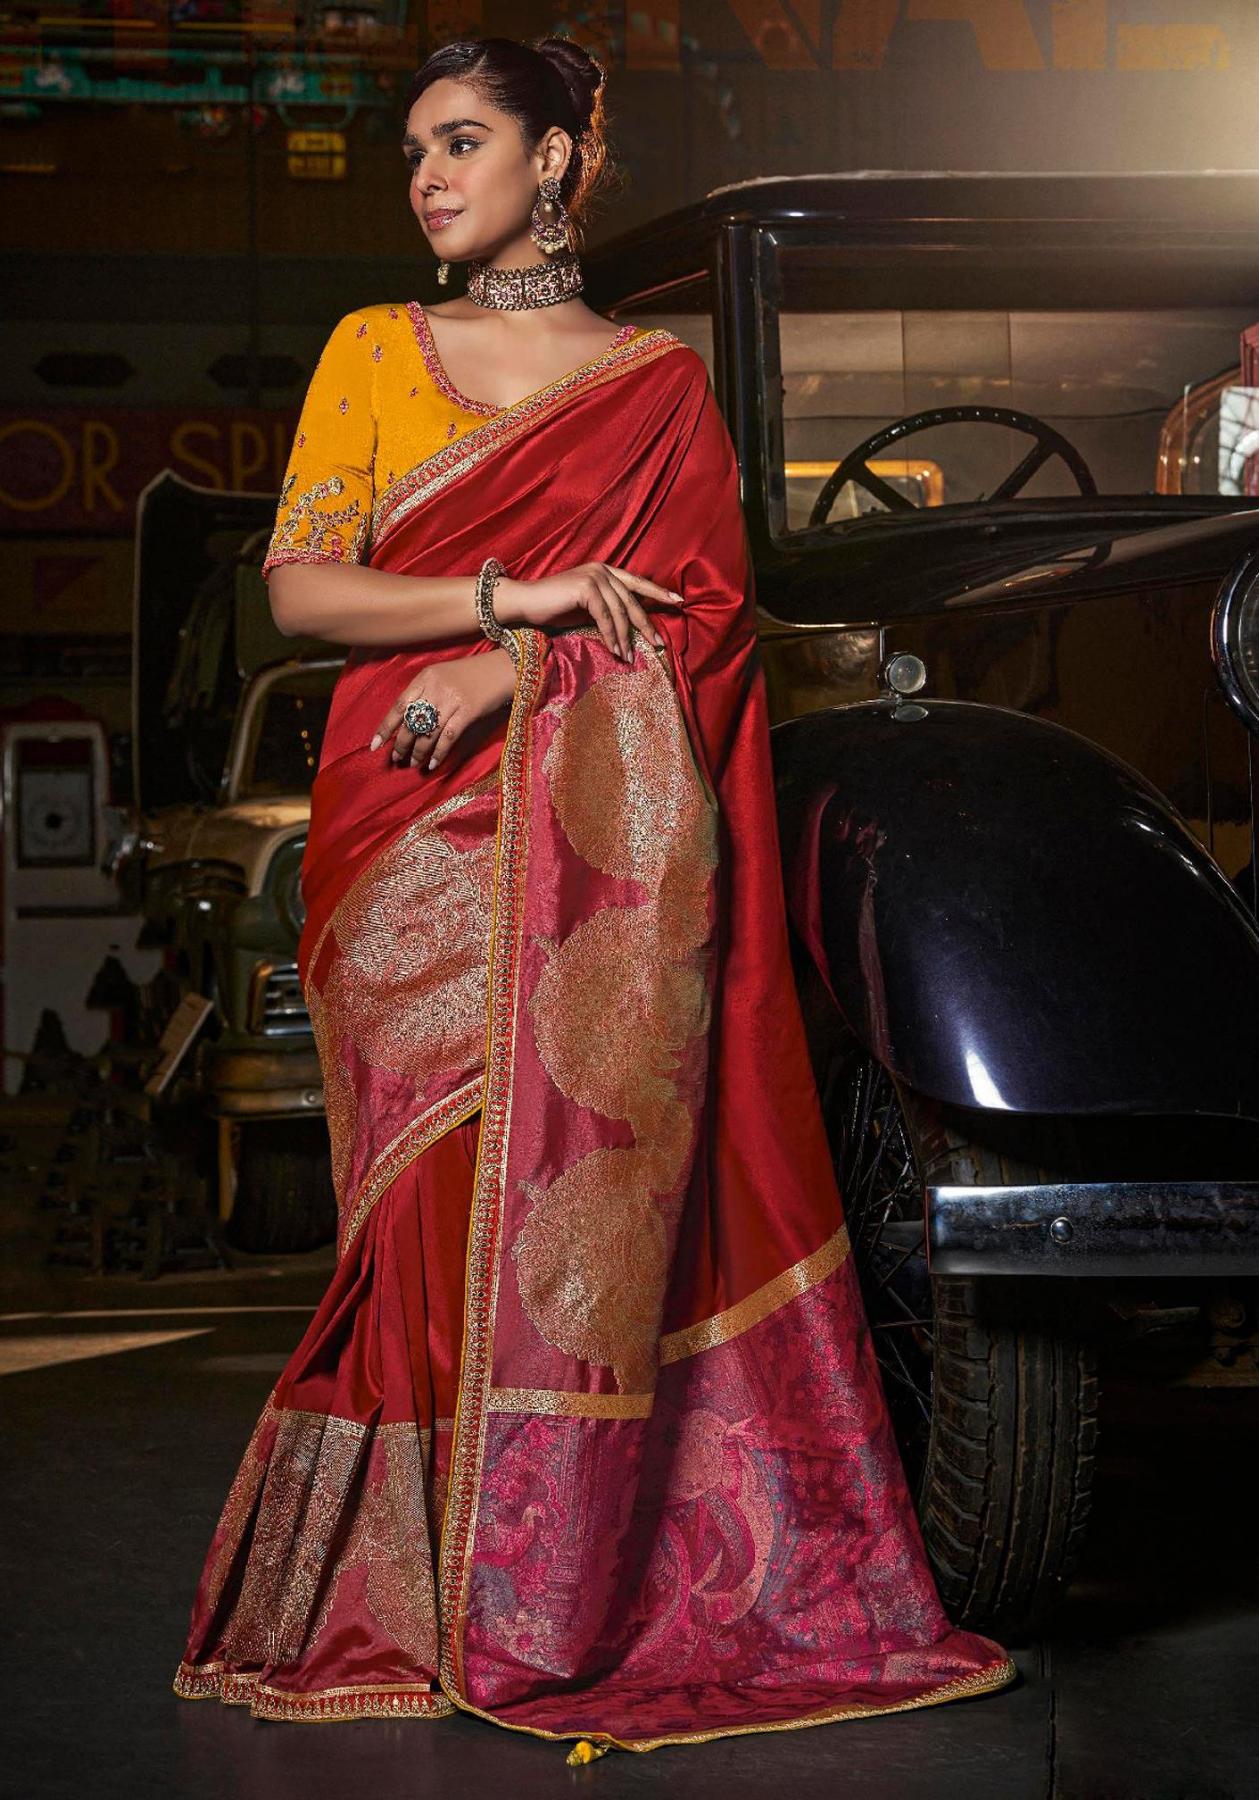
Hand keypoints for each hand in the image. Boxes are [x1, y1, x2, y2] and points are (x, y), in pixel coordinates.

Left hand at [369, 648, 515, 771]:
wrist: (503, 669)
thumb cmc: (471, 675)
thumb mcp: (442, 676)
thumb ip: (424, 693)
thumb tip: (406, 722)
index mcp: (425, 677)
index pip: (399, 706)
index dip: (386, 727)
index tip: (375, 745)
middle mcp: (435, 688)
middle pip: (411, 722)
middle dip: (401, 743)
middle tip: (397, 758)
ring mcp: (452, 700)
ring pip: (428, 732)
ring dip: (419, 751)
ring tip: (414, 763)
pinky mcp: (468, 711)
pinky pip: (448, 737)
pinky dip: (438, 752)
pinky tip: (432, 763)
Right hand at [492, 563, 682, 662]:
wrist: (524, 603)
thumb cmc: (553, 609)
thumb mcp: (586, 609)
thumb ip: (607, 610)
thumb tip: (629, 629)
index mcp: (605, 570)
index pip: (638, 583)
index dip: (658, 593)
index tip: (679, 602)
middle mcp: (602, 569)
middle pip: (632, 600)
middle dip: (646, 624)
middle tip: (659, 643)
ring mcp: (594, 576)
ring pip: (620, 612)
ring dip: (626, 638)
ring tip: (630, 657)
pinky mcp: (586, 588)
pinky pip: (605, 618)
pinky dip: (611, 637)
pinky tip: (616, 652)